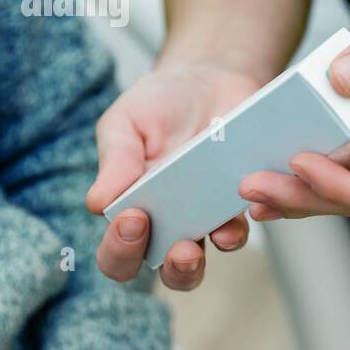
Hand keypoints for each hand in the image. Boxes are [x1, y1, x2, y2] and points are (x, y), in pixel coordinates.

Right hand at [87, 61, 261, 289]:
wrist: (210, 78)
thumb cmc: (159, 103)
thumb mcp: (127, 122)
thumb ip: (115, 159)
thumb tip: (98, 203)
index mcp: (131, 209)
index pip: (118, 254)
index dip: (121, 250)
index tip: (133, 219)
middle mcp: (170, 223)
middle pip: (168, 271)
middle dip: (176, 270)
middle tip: (183, 250)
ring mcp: (208, 216)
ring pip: (213, 257)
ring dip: (219, 253)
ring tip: (222, 234)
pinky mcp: (243, 202)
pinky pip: (247, 223)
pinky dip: (248, 218)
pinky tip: (250, 199)